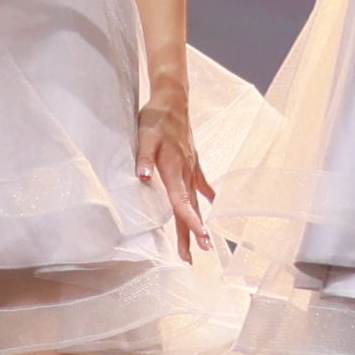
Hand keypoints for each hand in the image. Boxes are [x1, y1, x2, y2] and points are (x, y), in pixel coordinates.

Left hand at [137, 94, 214, 261]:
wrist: (172, 99)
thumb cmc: (156, 118)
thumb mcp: (144, 136)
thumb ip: (143, 158)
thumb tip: (142, 177)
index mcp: (173, 168)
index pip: (181, 201)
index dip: (189, 220)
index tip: (198, 238)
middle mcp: (185, 171)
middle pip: (190, 207)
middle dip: (193, 232)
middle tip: (196, 256)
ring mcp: (191, 166)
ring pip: (195, 199)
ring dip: (198, 220)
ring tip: (203, 242)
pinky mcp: (192, 159)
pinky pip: (200, 181)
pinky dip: (206, 194)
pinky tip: (212, 203)